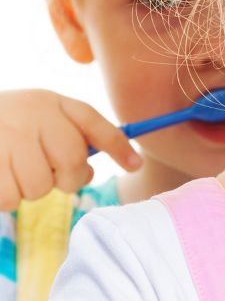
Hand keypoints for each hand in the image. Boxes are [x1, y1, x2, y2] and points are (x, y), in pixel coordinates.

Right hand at [0, 91, 140, 211]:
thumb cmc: (6, 124)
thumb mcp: (39, 116)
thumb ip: (72, 135)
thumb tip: (99, 170)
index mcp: (51, 101)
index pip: (94, 122)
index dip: (118, 146)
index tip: (136, 165)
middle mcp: (31, 113)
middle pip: (71, 161)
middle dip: (67, 178)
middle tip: (51, 175)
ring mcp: (6, 135)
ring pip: (40, 185)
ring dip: (32, 189)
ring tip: (16, 172)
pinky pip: (10, 197)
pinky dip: (8, 198)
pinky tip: (2, 181)